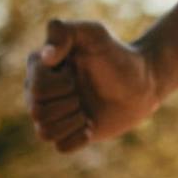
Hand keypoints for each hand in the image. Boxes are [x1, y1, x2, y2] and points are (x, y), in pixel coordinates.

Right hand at [25, 20, 160, 154]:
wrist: (143, 82)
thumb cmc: (118, 55)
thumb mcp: (95, 34)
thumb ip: (65, 31)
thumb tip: (46, 56)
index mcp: (38, 68)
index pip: (35, 89)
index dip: (60, 85)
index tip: (75, 72)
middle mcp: (38, 92)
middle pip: (37, 112)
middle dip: (69, 102)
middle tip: (83, 92)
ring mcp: (53, 113)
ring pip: (45, 132)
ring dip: (72, 121)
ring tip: (86, 109)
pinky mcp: (68, 133)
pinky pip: (61, 147)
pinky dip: (79, 137)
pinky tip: (91, 124)